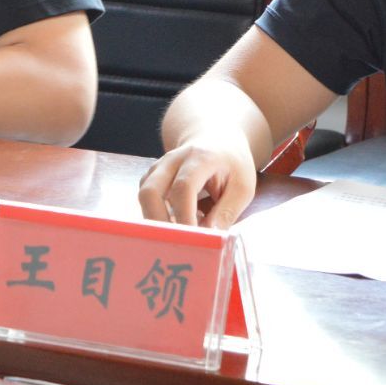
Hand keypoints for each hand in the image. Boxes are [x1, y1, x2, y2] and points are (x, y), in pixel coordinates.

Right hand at [137, 131, 257, 229]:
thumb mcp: (242, 187)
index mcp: (200, 158)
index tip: (193, 240)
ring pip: (143, 196)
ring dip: (155, 221)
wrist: (215, 138)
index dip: (185, 215)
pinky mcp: (151, 177)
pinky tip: (173, 227)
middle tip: (175, 246)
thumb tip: (209, 239)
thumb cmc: (232, 165)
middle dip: (158, 222)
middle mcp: (172, 160)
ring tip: (176, 239)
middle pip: (150, 191)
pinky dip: (155, 216)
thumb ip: (226, 212)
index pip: (184, 187)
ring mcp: (158, 167)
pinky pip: (146, 200)